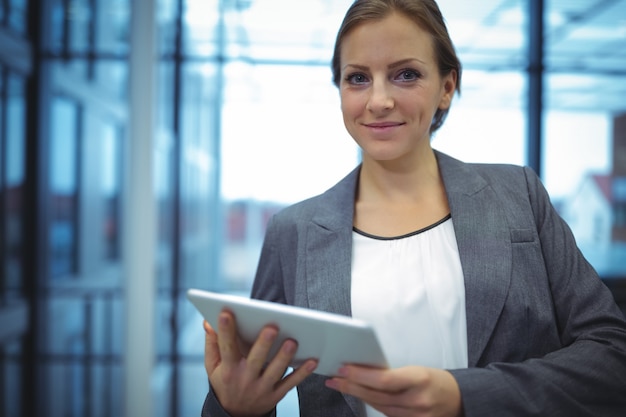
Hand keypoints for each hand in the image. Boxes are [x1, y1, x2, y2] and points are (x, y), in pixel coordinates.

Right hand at [204, 310, 317, 416]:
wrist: (235, 415)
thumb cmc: (224, 382)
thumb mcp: (212, 367)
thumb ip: (212, 343)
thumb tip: (208, 321)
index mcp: (228, 369)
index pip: (226, 348)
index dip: (225, 331)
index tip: (227, 313)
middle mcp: (245, 379)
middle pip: (255, 360)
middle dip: (263, 344)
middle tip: (272, 327)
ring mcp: (261, 388)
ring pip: (275, 372)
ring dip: (284, 357)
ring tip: (292, 341)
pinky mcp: (275, 395)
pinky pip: (290, 383)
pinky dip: (302, 373)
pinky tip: (312, 361)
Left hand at [325, 365, 461, 416]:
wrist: (458, 399)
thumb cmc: (435, 380)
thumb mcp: (417, 369)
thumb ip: (393, 373)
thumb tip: (363, 369)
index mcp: (419, 379)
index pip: (384, 380)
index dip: (361, 375)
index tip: (344, 368)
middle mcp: (417, 400)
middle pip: (377, 396)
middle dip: (352, 386)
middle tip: (334, 378)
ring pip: (378, 407)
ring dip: (358, 395)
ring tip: (341, 384)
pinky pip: (387, 415)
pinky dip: (372, 404)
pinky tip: (360, 395)